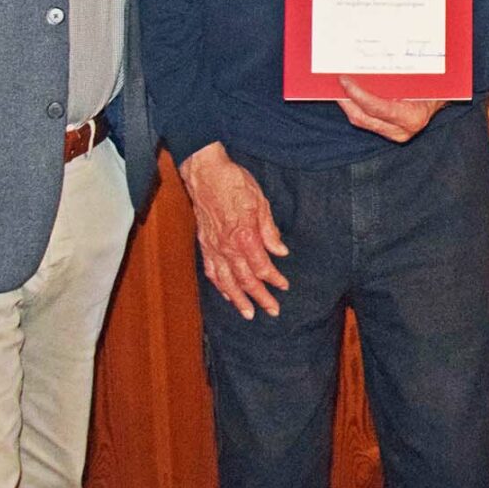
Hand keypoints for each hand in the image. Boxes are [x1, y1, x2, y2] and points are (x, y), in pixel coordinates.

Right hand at [179, 143, 289, 319]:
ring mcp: (213, 247)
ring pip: (226, 281)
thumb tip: (281, 251)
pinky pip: (211, 271)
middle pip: (246, 280)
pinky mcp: (204, 244)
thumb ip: (270, 231)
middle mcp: (228, 247)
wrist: (205, 173)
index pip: (262, 266)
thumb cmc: (234, 183)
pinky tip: (226, 293)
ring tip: (248, 314)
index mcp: (245, 236)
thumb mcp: (260, 202)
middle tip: (272, 310)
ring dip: (238, 299)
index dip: (274, 279)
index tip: (284, 286)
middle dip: (260, 297)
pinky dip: (219, 286)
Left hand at [338, 76, 444, 143]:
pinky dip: (355, 107)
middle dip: (345, 100)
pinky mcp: (389, 132)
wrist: (445, 98)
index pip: (376, 107)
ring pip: (361, 121)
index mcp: (412, 117)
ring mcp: (395, 134)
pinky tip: (348, 95)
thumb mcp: (419, 78)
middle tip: (334, 83)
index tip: (344, 80)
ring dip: (347, 104)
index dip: (357, 94)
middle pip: (363, 118)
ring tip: (337, 88)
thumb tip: (369, 63)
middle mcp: (402, 130)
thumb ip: (397, 76)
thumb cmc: (435, 85)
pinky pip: (366, 120)